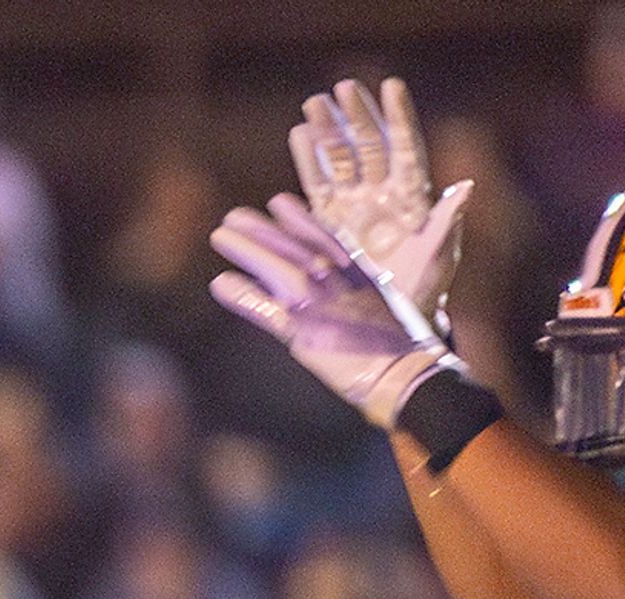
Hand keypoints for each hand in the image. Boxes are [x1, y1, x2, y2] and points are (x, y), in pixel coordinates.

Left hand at [210, 196, 448, 430]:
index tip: (279, 203)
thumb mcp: (388, 297)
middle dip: (260, 228)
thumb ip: (362, 282)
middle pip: (291, 245)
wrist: (404, 370)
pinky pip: (264, 309)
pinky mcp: (301, 332)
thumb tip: (350, 276)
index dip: (298, 218)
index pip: (322, 234)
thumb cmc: (402, 341)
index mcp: (356, 268)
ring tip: (221, 236)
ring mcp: (316, 303)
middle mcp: (334, 279)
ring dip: (245, 249)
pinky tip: (221, 283)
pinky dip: (241, 294)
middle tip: (234, 217)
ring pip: (273, 267)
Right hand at [291, 78, 469, 321]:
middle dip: (356, 115)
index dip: (399, 116)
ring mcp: (355, 207)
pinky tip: (299, 135)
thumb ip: (447, 222)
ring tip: (313, 104)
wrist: (394, 323)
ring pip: (341, 159)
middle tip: (342, 88)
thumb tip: (465, 187)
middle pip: (368, 145)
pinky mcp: (330, 225)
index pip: (405, 147)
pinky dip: (308, 162)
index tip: (390, 86)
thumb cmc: (424, 291)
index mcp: (411, 197)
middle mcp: (381, 194)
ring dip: (328, 131)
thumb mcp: (439, 258)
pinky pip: (318, 187)